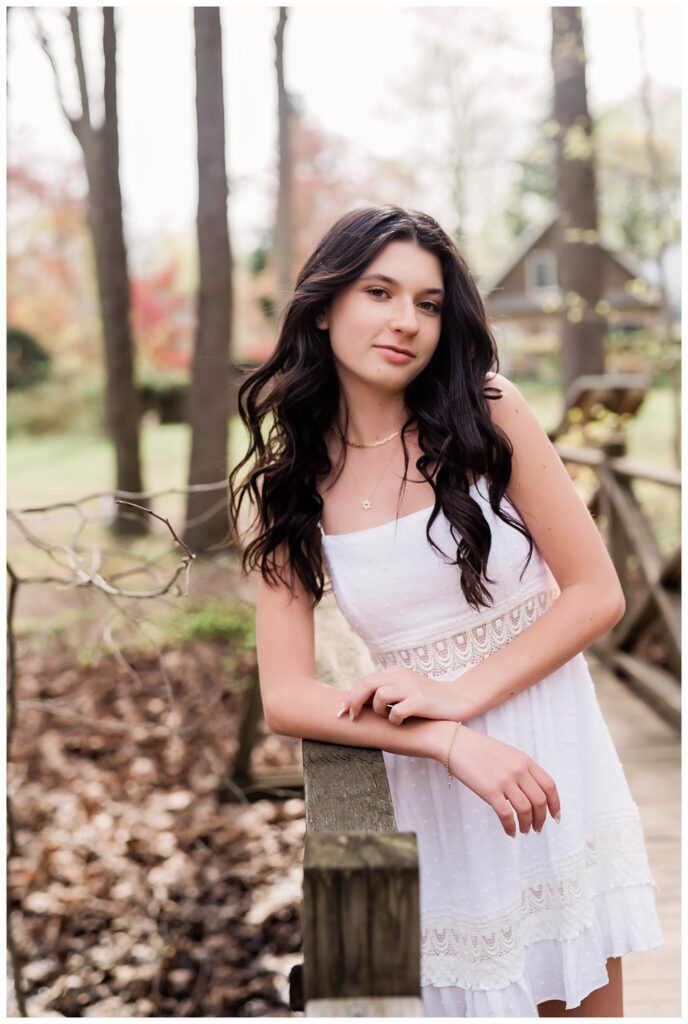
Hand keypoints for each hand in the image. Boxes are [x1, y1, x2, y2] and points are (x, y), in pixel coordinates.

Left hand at [338, 667, 461, 725]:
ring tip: (386, 717)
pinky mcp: (420, 701)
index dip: (351, 695)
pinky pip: (396, 711)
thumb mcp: (406, 688)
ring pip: (379, 696)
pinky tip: (399, 723)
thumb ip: (387, 689)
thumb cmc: (428, 699)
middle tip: (350, 717)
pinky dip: (393, 720)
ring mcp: (411, 688)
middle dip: (354, 701)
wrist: (458, 699)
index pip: (365, 680)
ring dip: (377, 710)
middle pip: (367, 684)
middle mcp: (401, 677)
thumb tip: (360, 701)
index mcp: (395, 673)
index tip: (342, 710)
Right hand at [443, 721, 561, 836]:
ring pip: (525, 810)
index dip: (555, 804)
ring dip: (527, 825)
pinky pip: (506, 814)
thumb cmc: (480, 750)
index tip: (555, 816)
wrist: (456, 744)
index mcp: (525, 760)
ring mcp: (504, 780)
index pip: (549, 786)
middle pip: (540, 801)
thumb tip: (532, 793)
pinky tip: (509, 831)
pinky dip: (510, 827)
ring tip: (524, 830)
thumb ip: (522, 770)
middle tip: (538, 828)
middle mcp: (518, 770)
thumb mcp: (508, 754)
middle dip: (541, 819)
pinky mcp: (489, 790)